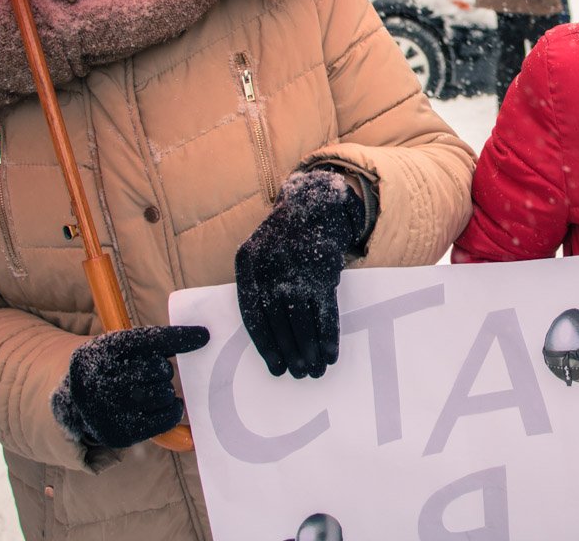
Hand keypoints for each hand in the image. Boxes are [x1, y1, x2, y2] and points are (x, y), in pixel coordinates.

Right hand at [51, 325, 209, 448]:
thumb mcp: (120, 348)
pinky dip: (172, 410)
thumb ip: (153, 342)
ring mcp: (109, 409)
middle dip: (161, 370)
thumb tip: (201, 338)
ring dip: (164, 391)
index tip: (204, 336)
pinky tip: (163, 406)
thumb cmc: (111, 369)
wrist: (74, 403)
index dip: (180, 337)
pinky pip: (167, 419)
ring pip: (164, 393)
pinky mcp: (121, 433)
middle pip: (159, 368)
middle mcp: (101, 379)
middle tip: (147, 375)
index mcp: (102, 350)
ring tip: (147, 391)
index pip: (149, 340)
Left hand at [235, 169, 364, 378]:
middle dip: (290, 352)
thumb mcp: (257, 254)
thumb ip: (256, 287)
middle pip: (279, 322)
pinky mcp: (324, 271)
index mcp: (247, 264)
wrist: (312, 205)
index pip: (253, 315)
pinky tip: (331, 353)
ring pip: (302, 320)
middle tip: (298, 374)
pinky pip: (326, 310)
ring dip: (310, 349)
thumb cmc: (281, 239)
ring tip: (315, 370)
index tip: (276, 367)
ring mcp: (298, 269)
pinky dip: (329, 335)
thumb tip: (267, 338)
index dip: (265, 346)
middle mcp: (271, 268)